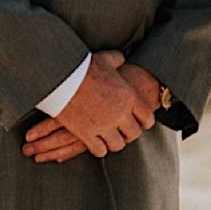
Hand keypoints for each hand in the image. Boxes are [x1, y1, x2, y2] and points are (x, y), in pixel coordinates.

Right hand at [23, 50, 151, 162]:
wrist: (63, 77)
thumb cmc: (85, 66)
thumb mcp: (107, 59)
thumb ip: (118, 60)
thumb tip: (121, 59)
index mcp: (129, 96)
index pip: (147, 118)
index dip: (145, 121)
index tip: (141, 122)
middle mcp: (120, 113)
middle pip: (134, 134)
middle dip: (130, 133)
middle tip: (125, 132)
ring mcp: (103, 125)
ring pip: (117, 145)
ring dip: (115, 142)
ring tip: (112, 139)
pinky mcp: (86, 133)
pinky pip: (99, 150)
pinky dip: (100, 149)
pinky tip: (98, 144)